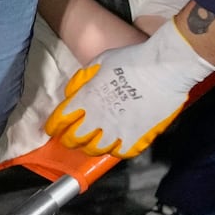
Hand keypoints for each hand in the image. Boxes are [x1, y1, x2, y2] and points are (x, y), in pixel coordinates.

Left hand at [45, 21, 214, 157]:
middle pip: (75, 139)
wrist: (163, 69)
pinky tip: (115, 146)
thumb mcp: (99, 61)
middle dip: (68, 140)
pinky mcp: (137, 140)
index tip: (52, 128)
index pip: (61, 120)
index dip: (53, 126)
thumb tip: (72, 94)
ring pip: (96, 150)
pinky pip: (120, 154)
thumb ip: (82, 79)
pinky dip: (115, 151)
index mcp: (86, 99)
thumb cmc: (130, 59)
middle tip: (69, 139)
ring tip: (91, 144)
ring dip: (90, 148)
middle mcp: (98, 120)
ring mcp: (117, 132)